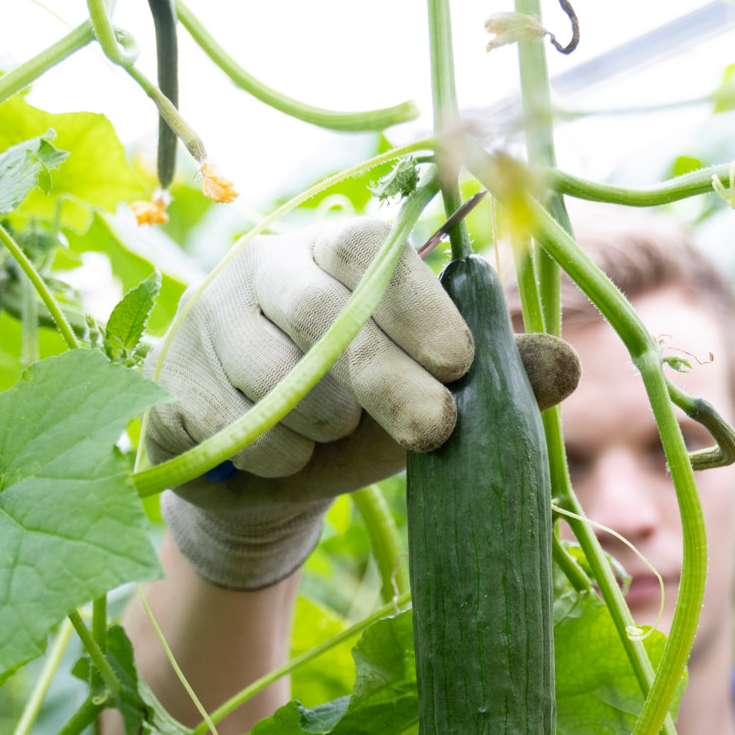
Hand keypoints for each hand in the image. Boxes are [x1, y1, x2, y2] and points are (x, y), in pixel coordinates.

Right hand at [144, 218, 579, 589]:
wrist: (270, 484)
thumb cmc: (360, 419)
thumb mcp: (432, 397)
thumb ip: (496, 378)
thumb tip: (568, 363)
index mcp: (331, 252)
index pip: (368, 250)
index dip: (415, 301)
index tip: (460, 360)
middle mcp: (260, 268)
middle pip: (319, 312)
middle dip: (385, 378)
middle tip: (434, 431)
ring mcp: (202, 321)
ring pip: (269, 375)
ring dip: (319, 428)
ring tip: (333, 437)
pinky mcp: (166, 383)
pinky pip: (225, 425)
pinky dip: (268, 458)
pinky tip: (280, 459)